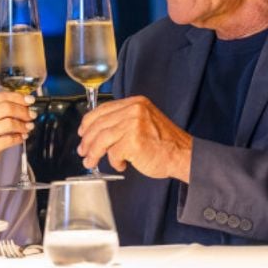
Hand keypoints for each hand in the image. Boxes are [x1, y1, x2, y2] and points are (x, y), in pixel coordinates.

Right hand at [0, 92, 35, 179]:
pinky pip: (9, 139)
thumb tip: (23, 105)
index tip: (30, 100)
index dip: (18, 97)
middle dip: (23, 111)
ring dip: (23, 125)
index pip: (0, 96)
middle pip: (6, 107)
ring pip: (9, 123)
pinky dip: (19, 138)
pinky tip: (22, 137)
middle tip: (31, 115)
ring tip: (28, 128)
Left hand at [77, 96, 191, 181]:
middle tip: (83, 151)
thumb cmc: (165, 143)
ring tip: (91, 162)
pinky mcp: (133, 141)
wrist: (184, 154)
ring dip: (94, 153)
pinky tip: (121, 165)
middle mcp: (134, 110)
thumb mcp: (144, 121)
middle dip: (87, 141)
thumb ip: (123, 120)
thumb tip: (96, 131)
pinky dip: (114, 162)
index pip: (102, 109)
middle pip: (99, 124)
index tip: (82, 132)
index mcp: (135, 103)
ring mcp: (133, 124)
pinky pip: (113, 153)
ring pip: (101, 139)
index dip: (88, 122)